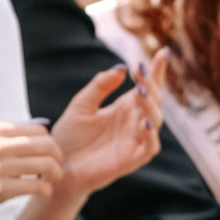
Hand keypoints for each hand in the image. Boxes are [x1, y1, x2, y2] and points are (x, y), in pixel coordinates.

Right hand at [0, 121, 64, 219]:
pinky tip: (41, 192)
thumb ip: (6, 139)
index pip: (40, 131)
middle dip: (58, 158)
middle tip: (56, 169)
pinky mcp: (0, 190)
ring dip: (55, 175)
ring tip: (50, 181)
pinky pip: (37, 187)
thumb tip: (40, 133)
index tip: (49, 155)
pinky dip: (45, 190)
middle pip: (48, 146)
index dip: (50, 144)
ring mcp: (0, 167)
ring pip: (47, 166)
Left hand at [47, 65, 162, 196]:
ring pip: (155, 121)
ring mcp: (134, 140)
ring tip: (141, 94)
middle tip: (141, 74)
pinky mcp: (131, 159)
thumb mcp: (81, 105)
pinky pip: (149, 148)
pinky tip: (144, 123)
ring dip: (151, 107)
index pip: (147, 87)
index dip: (156, 71)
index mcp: (124, 107)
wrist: (58, 166)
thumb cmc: (69, 137)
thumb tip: (121, 68)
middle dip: (151, 85)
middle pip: (154, 100)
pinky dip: (151, 136)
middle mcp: (133, 122)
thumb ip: (100, 86)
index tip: (161, 53)